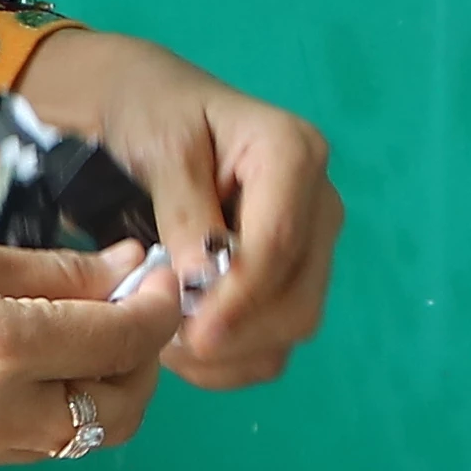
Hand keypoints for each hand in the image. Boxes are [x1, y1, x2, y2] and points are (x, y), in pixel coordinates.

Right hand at [0, 226, 184, 470]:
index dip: (159, 303)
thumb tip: (129, 272)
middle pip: (121, 409)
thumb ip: (53, 272)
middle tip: (127, 303)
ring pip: (82, 436)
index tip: (157, 272)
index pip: (123, 338)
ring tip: (80, 328)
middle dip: (142, 357)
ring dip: (103, 387)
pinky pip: (34, 444)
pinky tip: (31, 359)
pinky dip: (56, 406)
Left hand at [8, 28, 344, 386]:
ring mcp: (312, 244)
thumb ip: (184, 210)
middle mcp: (318, 202)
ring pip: (294, 326)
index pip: (281, 243)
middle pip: (298, 297)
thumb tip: (202, 279)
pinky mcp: (295, 277)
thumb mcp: (159, 149)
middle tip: (162, 340)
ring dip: (231, 352)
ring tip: (166, 339)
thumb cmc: (154, 115)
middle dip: (233, 333)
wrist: (152, 111)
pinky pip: (278, 341)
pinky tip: (186, 344)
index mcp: (294, 154)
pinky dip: (234, 359)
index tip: (189, 333)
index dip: (238, 298)